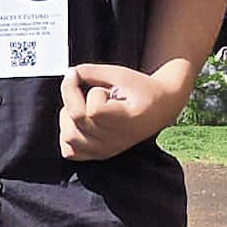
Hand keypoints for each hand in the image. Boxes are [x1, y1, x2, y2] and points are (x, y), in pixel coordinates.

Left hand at [59, 62, 182, 160]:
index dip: (93, 93)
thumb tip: (70, 74)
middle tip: (90, 91)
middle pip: (77, 120)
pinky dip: (68, 134)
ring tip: (84, 106)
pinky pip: (70, 151)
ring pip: (68, 136)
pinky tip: (78, 122)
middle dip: (75, 98)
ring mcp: (105, 150)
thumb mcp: (120, 74)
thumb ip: (92, 72)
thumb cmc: (143, 91)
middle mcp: (116, 140)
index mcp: (127, 120)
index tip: (99, 85)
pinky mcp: (98, 154)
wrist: (158, 107)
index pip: (93, 111)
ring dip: (68, 116)